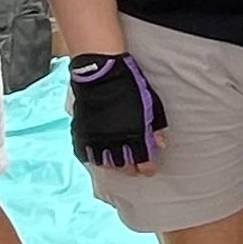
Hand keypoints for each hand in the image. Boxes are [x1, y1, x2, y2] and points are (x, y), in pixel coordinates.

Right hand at [67, 53, 166, 172]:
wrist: (101, 74)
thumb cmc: (129, 86)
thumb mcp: (150, 105)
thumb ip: (154, 127)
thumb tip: (160, 144)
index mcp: (135, 135)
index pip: (143, 163)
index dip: (147, 168)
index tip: (149, 169)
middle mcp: (115, 141)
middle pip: (124, 166)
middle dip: (131, 168)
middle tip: (134, 165)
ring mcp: (97, 139)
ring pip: (105, 163)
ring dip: (113, 164)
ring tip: (118, 159)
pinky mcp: (82, 133)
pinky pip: (85, 154)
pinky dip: (92, 157)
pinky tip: (98, 154)